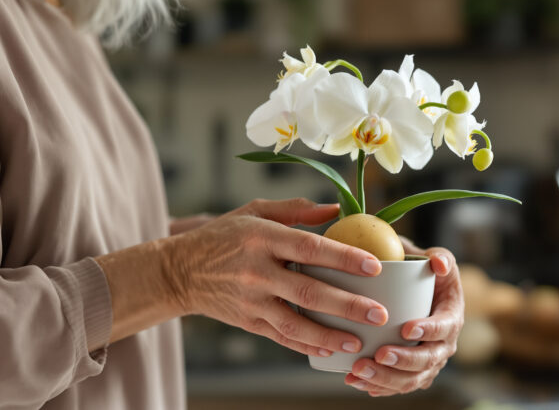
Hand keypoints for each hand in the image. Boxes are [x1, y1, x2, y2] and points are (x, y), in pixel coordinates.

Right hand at [165, 198, 389, 356]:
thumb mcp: (255, 211)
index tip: (375, 266)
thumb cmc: (225, 235)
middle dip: (348, 305)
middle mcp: (256, 270)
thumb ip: (296, 209)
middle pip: (309, 290)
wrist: (179, 270)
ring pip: (295, 323)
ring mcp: (251, 300)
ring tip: (359, 342)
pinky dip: (306, 345)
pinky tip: (330, 350)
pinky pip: (281, 337)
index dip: (344, 257)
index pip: (310, 248)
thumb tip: (336, 208)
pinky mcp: (246, 322)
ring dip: (330, 335)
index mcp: (262, 237)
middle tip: (380, 313)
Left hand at [344, 237, 463, 395]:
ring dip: (385, 379)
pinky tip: (357, 382)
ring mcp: (428, 362)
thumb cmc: (426, 274)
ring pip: (411, 379)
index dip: (428, 330)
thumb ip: (440, 256)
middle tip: (379, 355)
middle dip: (403, 361)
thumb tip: (438, 263)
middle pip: (427, 360)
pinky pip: (397, 386)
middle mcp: (443, 345)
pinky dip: (378, 387)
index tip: (406, 329)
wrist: (419, 293)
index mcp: (452, 317)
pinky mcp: (411, 373)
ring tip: (359, 371)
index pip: (444, 327)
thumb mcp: (437, 258)